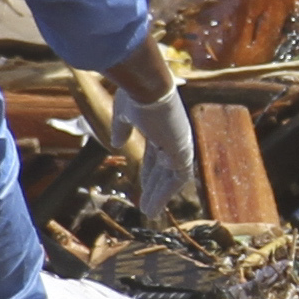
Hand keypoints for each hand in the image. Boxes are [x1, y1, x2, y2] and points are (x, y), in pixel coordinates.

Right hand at [119, 77, 201, 219]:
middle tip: (147, 204)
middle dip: (155, 187)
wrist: (148, 85)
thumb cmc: (136, 93)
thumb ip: (122, 128)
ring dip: (160, 195)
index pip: (157, 152)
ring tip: (149, 213)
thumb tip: (116, 144)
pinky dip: (165, 194)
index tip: (143, 184)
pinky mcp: (182, 152)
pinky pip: (177, 179)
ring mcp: (180, 144)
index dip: (150, 170)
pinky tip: (153, 208)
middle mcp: (174, 135)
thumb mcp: (124, 113)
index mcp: (162, 125)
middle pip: (165, 167)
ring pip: (172, 177)